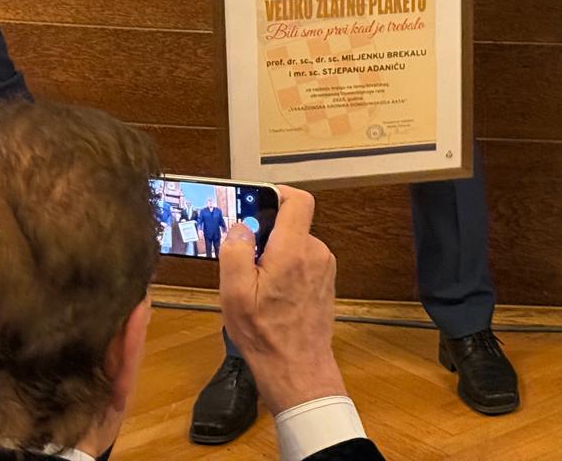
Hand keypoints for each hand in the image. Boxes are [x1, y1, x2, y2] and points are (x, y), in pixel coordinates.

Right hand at [219, 186, 346, 414]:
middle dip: (267, 236)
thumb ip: (236, 252)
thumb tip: (240, 227)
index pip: (298, 200)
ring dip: (276, 256)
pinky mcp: (326, 281)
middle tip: (244, 260)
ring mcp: (324, 267)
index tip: (258, 201)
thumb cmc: (265, 335)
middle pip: (292, 225)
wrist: (297, 367)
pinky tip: (272, 295)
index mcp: (293, 250)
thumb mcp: (235, 293)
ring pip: (296, 245)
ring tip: (256, 286)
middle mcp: (316, 253)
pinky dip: (287, 269)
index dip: (278, 193)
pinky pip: (304, 261)